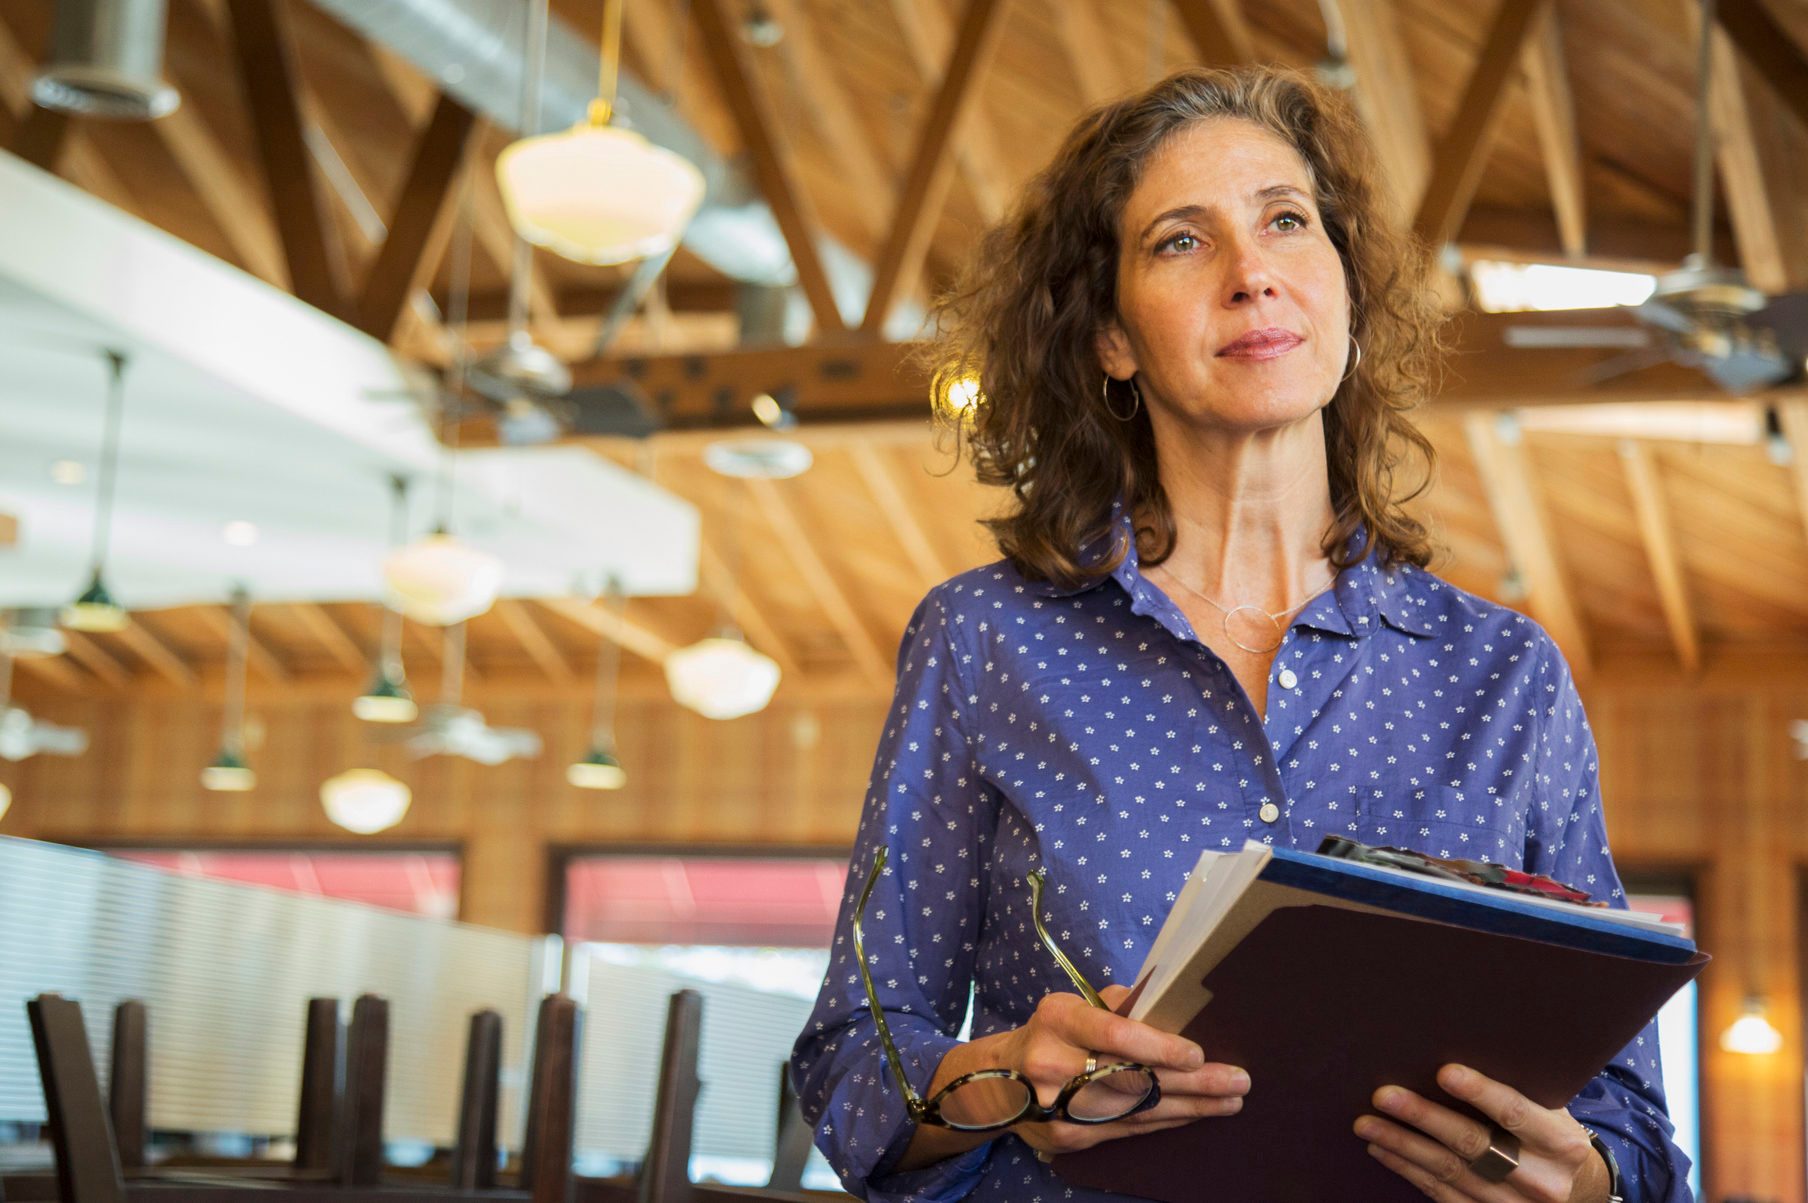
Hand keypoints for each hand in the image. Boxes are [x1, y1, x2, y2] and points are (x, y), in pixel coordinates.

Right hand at [1004, 984, 1249, 1155]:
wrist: (997, 1084)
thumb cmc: (1049, 1034)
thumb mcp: (1070, 1005)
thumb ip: (1114, 1003)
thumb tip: (1167, 998)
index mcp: (1057, 1019)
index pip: (1112, 1033)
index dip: (1157, 1046)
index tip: (1197, 1053)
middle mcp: (1054, 1064)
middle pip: (1132, 1078)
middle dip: (1191, 1082)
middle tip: (1237, 1080)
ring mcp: (1059, 1107)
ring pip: (1136, 1109)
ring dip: (1190, 1106)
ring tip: (1230, 1100)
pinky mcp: (1068, 1138)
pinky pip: (1127, 1130)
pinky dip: (1165, 1121)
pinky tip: (1195, 1115)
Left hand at [1354, 1063, 1611, 1201]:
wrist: (1572, 1189)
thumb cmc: (1547, 1133)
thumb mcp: (1550, 1109)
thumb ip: (1519, 1086)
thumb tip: (1460, 1043)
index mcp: (1560, 1143)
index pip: (1515, 1113)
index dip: (1480, 1092)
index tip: (1444, 1071)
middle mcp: (1541, 1179)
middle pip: (1473, 1144)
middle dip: (1424, 1117)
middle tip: (1384, 1095)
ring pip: (1450, 1173)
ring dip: (1402, 1146)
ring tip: (1367, 1123)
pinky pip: (1442, 1195)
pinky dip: (1407, 1170)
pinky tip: (1382, 1149)